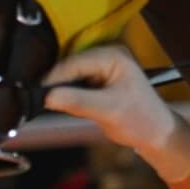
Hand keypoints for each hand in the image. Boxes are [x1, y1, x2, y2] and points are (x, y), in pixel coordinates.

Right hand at [42, 45, 189, 181]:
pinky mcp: (97, 80)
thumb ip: (77, 101)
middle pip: (70, 66)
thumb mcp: (108, 110)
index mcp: (113, 56)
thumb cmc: (140, 119)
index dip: (53, 77)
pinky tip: (55, 102)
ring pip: (70, 75)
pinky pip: (75, 83)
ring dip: (58, 87)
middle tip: (34, 96)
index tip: (34, 91)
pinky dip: (66, 92)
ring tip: (41, 100)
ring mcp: (102, 67)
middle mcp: (107, 56)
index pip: (75, 62)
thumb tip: (48, 96)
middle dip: (54, 81)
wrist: (155, 133)